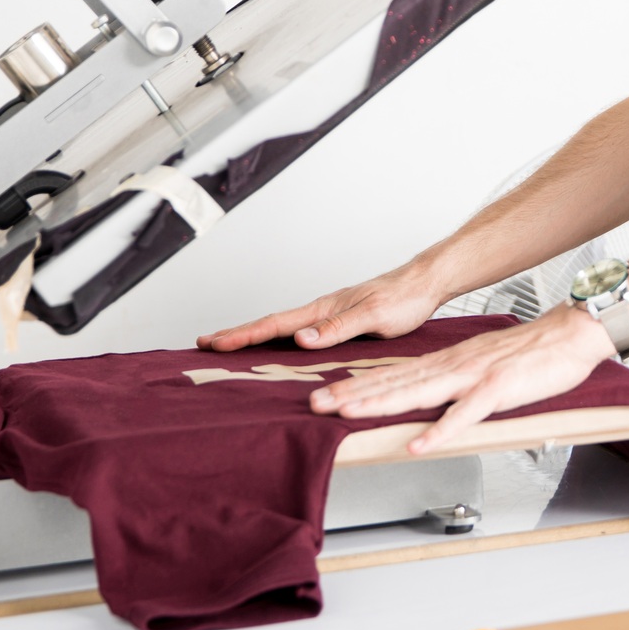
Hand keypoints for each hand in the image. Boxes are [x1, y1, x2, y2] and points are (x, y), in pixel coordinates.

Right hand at [196, 265, 443, 351]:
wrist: (424, 283)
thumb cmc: (404, 298)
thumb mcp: (373, 316)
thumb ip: (339, 329)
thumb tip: (301, 338)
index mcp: (324, 309)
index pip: (276, 324)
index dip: (245, 335)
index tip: (215, 343)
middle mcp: (322, 310)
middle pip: (271, 324)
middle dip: (237, 334)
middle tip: (204, 343)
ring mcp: (329, 314)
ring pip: (283, 327)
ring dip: (255, 336)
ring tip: (229, 344)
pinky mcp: (340, 320)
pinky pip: (300, 330)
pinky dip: (279, 337)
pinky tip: (277, 346)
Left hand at [305, 306, 616, 454]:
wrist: (571, 333)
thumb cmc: (533, 352)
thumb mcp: (483, 364)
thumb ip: (456, 382)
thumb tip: (430, 399)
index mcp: (449, 362)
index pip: (394, 374)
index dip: (358, 385)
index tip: (326, 393)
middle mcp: (454, 366)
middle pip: (395, 382)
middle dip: (352, 394)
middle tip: (315, 404)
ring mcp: (474, 377)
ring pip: (418, 393)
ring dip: (380, 404)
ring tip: (347, 415)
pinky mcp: (498, 389)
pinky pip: (464, 414)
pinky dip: (439, 430)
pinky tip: (417, 443)